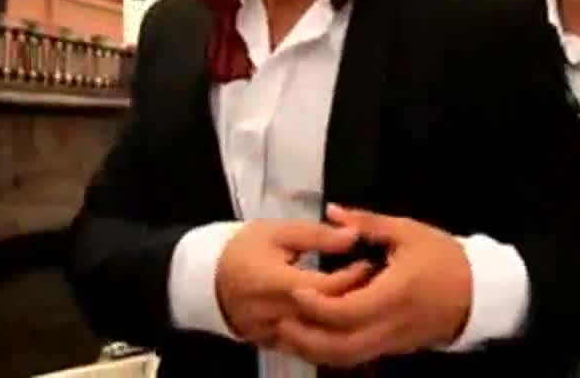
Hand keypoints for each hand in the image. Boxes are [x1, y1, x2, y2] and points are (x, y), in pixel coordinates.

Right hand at [214, 220, 374, 346]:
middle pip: (325, 317)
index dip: (352, 277)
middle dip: (353, 301)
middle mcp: (275, 315)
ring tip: (360, 300)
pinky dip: (325, 335)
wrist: (206, 276)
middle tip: (372, 284)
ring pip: (318, 338)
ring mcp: (272, 335)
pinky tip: (339, 320)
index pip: (325, 289)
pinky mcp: (270, 345)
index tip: (367, 263)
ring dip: (342, 322)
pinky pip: (305, 347)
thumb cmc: (244, 248)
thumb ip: (317, 236)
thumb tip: (354, 236)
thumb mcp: (278, 232)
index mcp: (276, 284)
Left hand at [274, 204, 471, 367]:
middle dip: (306, 338)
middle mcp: (391, 324)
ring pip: (347, 357)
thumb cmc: (443, 257)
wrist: (480, 291)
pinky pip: (358, 356)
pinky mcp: (394, 348)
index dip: (315, 304)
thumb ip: (367, 223)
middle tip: (279, 320)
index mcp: (394, 294)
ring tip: (289, 332)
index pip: (345, 310)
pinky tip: (315, 336)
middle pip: (340, 346)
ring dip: (315, 350)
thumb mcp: (407, 231)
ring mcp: (393, 341)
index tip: (293, 287)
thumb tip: (331, 211)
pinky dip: (332, 350)